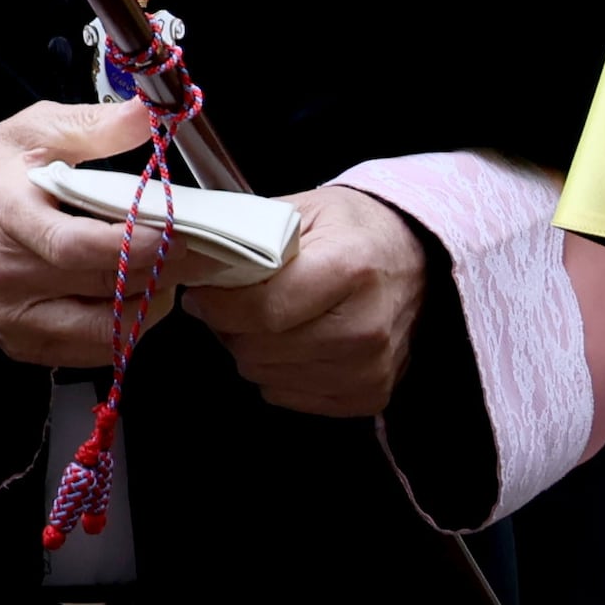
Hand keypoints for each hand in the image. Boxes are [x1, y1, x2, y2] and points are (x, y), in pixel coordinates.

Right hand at [0, 100, 177, 364]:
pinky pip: (88, 352)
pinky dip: (123, 330)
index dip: (133, 246)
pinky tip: (134, 299)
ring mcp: (11, 316)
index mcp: (8, 215)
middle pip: (102, 287)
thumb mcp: (36, 132)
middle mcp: (6, 275)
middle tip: (200, 251)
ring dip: (148, 304)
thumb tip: (148, 113)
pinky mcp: (19, 343)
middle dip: (163, 271)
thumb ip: (96, 126)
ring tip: (168, 275)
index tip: (175, 235)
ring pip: (103, 331)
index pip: (75, 245)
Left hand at [183, 186, 429, 417]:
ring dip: (251, 349)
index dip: (218, 305)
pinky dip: (276, 371)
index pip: (263, 310)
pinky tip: (291, 341)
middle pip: (259, 348)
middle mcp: (365, 327)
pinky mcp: (370, 395)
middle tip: (232, 304)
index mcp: (349, 269)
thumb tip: (190, 263)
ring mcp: (371, 368)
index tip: (201, 293)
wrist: (414, 256)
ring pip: (266, 375)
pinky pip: (288, 395)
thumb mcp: (302, 209)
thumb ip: (247, 235)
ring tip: (265, 319)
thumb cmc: (352, 229)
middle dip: (230, 326)